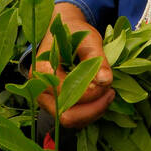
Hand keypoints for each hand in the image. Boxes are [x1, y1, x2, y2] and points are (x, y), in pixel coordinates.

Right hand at [30, 2, 114, 129]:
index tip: (109, 83)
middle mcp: (39, 89)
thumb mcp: (88, 39)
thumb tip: (106, 81)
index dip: (91, 94)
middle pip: (66, 116)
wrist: (64, 30)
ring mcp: (45, 99)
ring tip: (108, 93)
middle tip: (111, 93)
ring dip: (92, 112)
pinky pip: (72, 117)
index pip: (67, 95)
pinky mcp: (55, 103)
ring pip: (70, 120)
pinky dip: (88, 112)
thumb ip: (97, 59)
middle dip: (92, 109)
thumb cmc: (74, 32)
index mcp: (42, 71)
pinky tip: (101, 97)